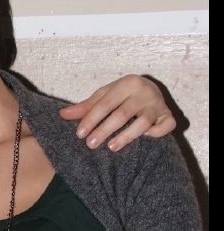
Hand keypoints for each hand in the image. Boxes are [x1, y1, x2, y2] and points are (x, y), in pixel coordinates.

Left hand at [59, 74, 175, 151]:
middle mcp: (145, 91)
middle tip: (91, 145)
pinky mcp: (169, 115)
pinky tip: (144, 139)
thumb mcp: (104, 96)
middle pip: (123, 114)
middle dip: (105, 130)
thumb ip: (85, 107)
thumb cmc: (122, 95)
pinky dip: (157, 133)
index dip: (91, 119)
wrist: (150, 89)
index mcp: (127, 83)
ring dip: (127, 136)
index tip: (79, 134)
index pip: (105, 103)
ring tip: (111, 147)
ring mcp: (159, 103)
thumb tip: (62, 114)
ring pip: (144, 122)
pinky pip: (167, 125)